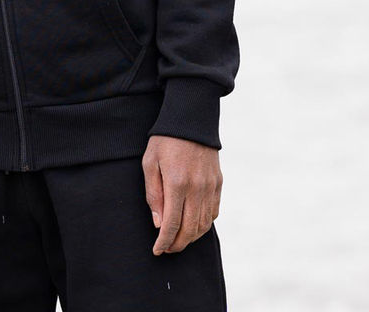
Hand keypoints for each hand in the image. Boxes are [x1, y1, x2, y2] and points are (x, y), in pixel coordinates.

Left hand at [143, 134, 221, 254]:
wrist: (191, 119)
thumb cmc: (165, 140)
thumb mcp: (149, 162)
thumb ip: (153, 194)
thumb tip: (158, 223)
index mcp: (177, 183)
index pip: (172, 224)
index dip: (164, 242)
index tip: (157, 250)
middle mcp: (197, 188)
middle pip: (190, 230)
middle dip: (177, 244)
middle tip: (166, 249)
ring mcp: (210, 187)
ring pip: (204, 224)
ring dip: (191, 238)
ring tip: (178, 240)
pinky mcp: (218, 183)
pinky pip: (213, 212)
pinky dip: (203, 225)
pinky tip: (193, 226)